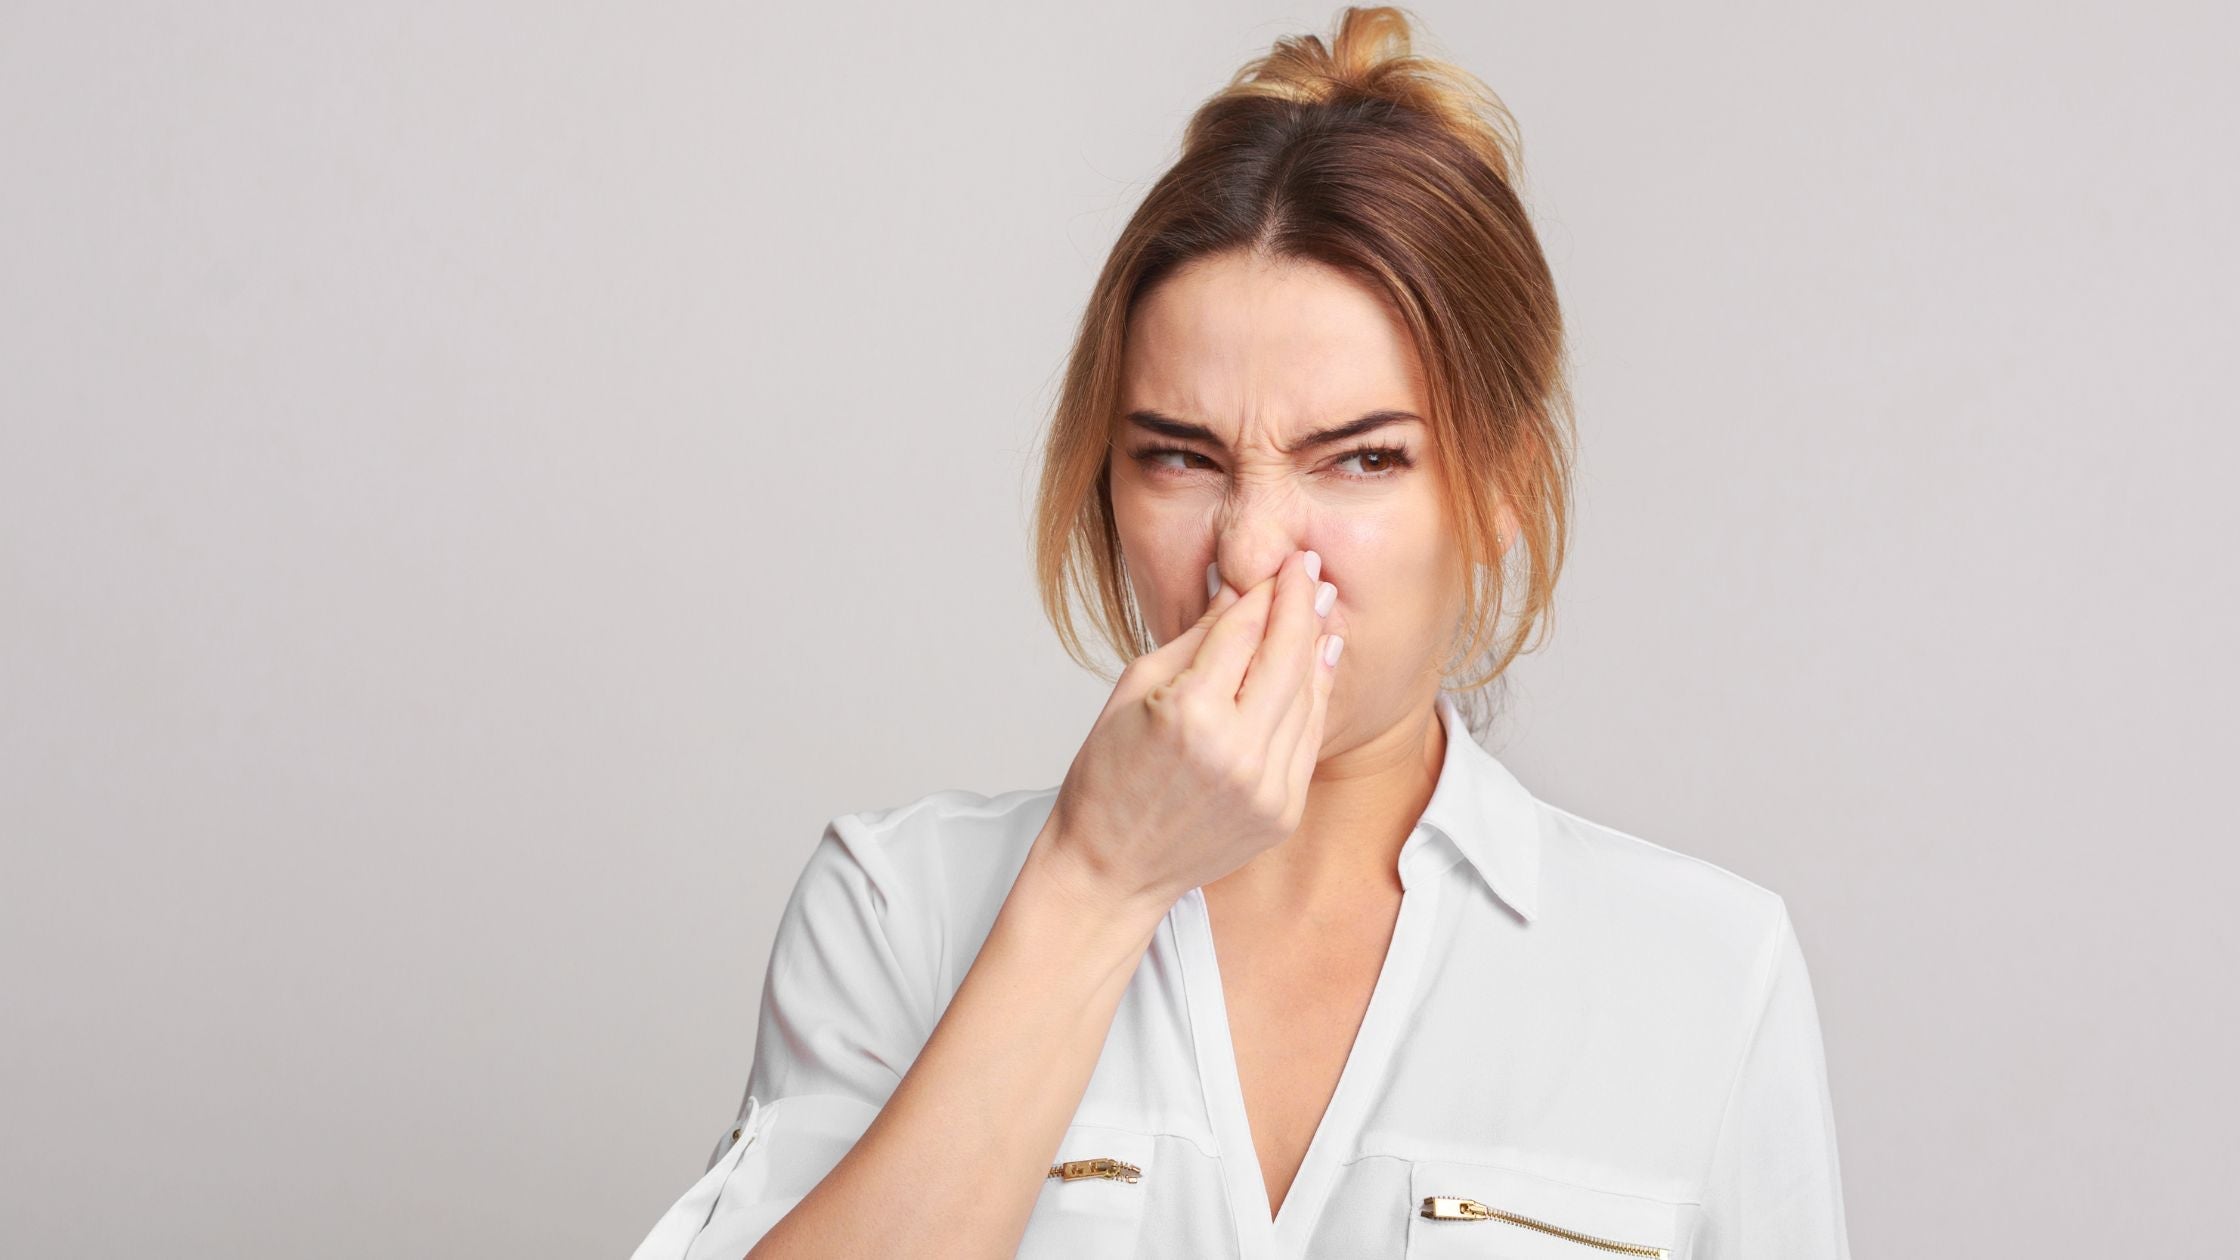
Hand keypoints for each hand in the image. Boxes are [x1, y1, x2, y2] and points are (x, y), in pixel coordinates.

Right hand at [1038, 548, 1343, 912]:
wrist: (1110, 868)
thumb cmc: (1107, 778)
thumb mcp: (1135, 690)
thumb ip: (1195, 639)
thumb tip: (1237, 590)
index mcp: (1190, 714)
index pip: (1242, 631)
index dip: (1265, 590)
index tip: (1282, 562)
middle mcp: (1236, 751)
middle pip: (1286, 657)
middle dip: (1301, 605)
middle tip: (1310, 569)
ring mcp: (1266, 787)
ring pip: (1307, 697)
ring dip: (1316, 646)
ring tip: (1321, 606)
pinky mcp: (1283, 812)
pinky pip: (1308, 739)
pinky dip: (1316, 697)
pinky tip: (1319, 663)